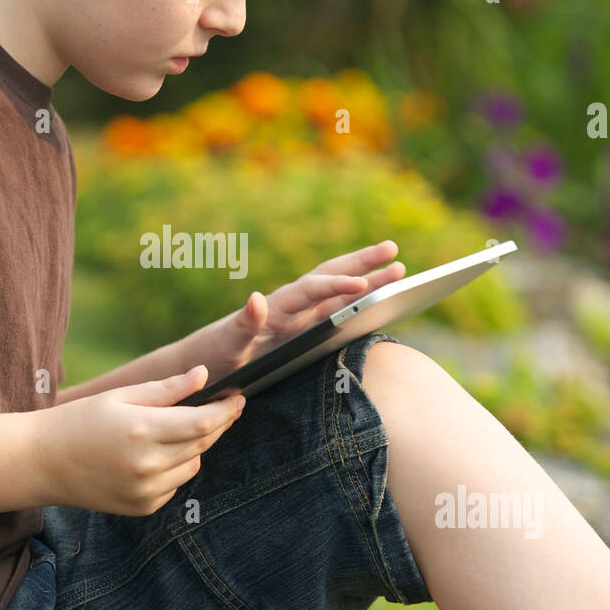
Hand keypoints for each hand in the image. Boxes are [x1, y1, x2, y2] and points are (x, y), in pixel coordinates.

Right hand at [33, 367, 243, 515]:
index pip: (202, 423)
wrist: (43, 462)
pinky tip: (154, 455)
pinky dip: (176, 467)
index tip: (238, 397)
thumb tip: (203, 375)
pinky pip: (176, 483)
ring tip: (175, 429)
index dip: (226, 410)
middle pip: (203, 443)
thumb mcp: (121, 396)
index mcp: (142, 431)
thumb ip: (166, 389)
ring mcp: (146, 491)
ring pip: (194, 464)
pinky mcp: (143, 507)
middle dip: (218, 424)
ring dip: (196, 446)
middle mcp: (148, 465)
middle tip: (223, 406)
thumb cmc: (80, 421)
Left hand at [211, 239, 405, 376]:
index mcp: (276, 308)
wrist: (209, 360)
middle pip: (332, 278)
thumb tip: (257, 298)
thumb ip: (243, 323)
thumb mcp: (227, 343)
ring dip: (369, 280)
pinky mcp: (305, 330)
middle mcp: (292, 306)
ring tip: (400, 269)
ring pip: (341, 294)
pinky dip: (362, 303)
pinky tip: (382, 302)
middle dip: (362, 263)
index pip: (311, 291)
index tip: (361, 284)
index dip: (336, 287)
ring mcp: (301, 317)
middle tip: (393, 249)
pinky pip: (339, 312)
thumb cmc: (217, 354)